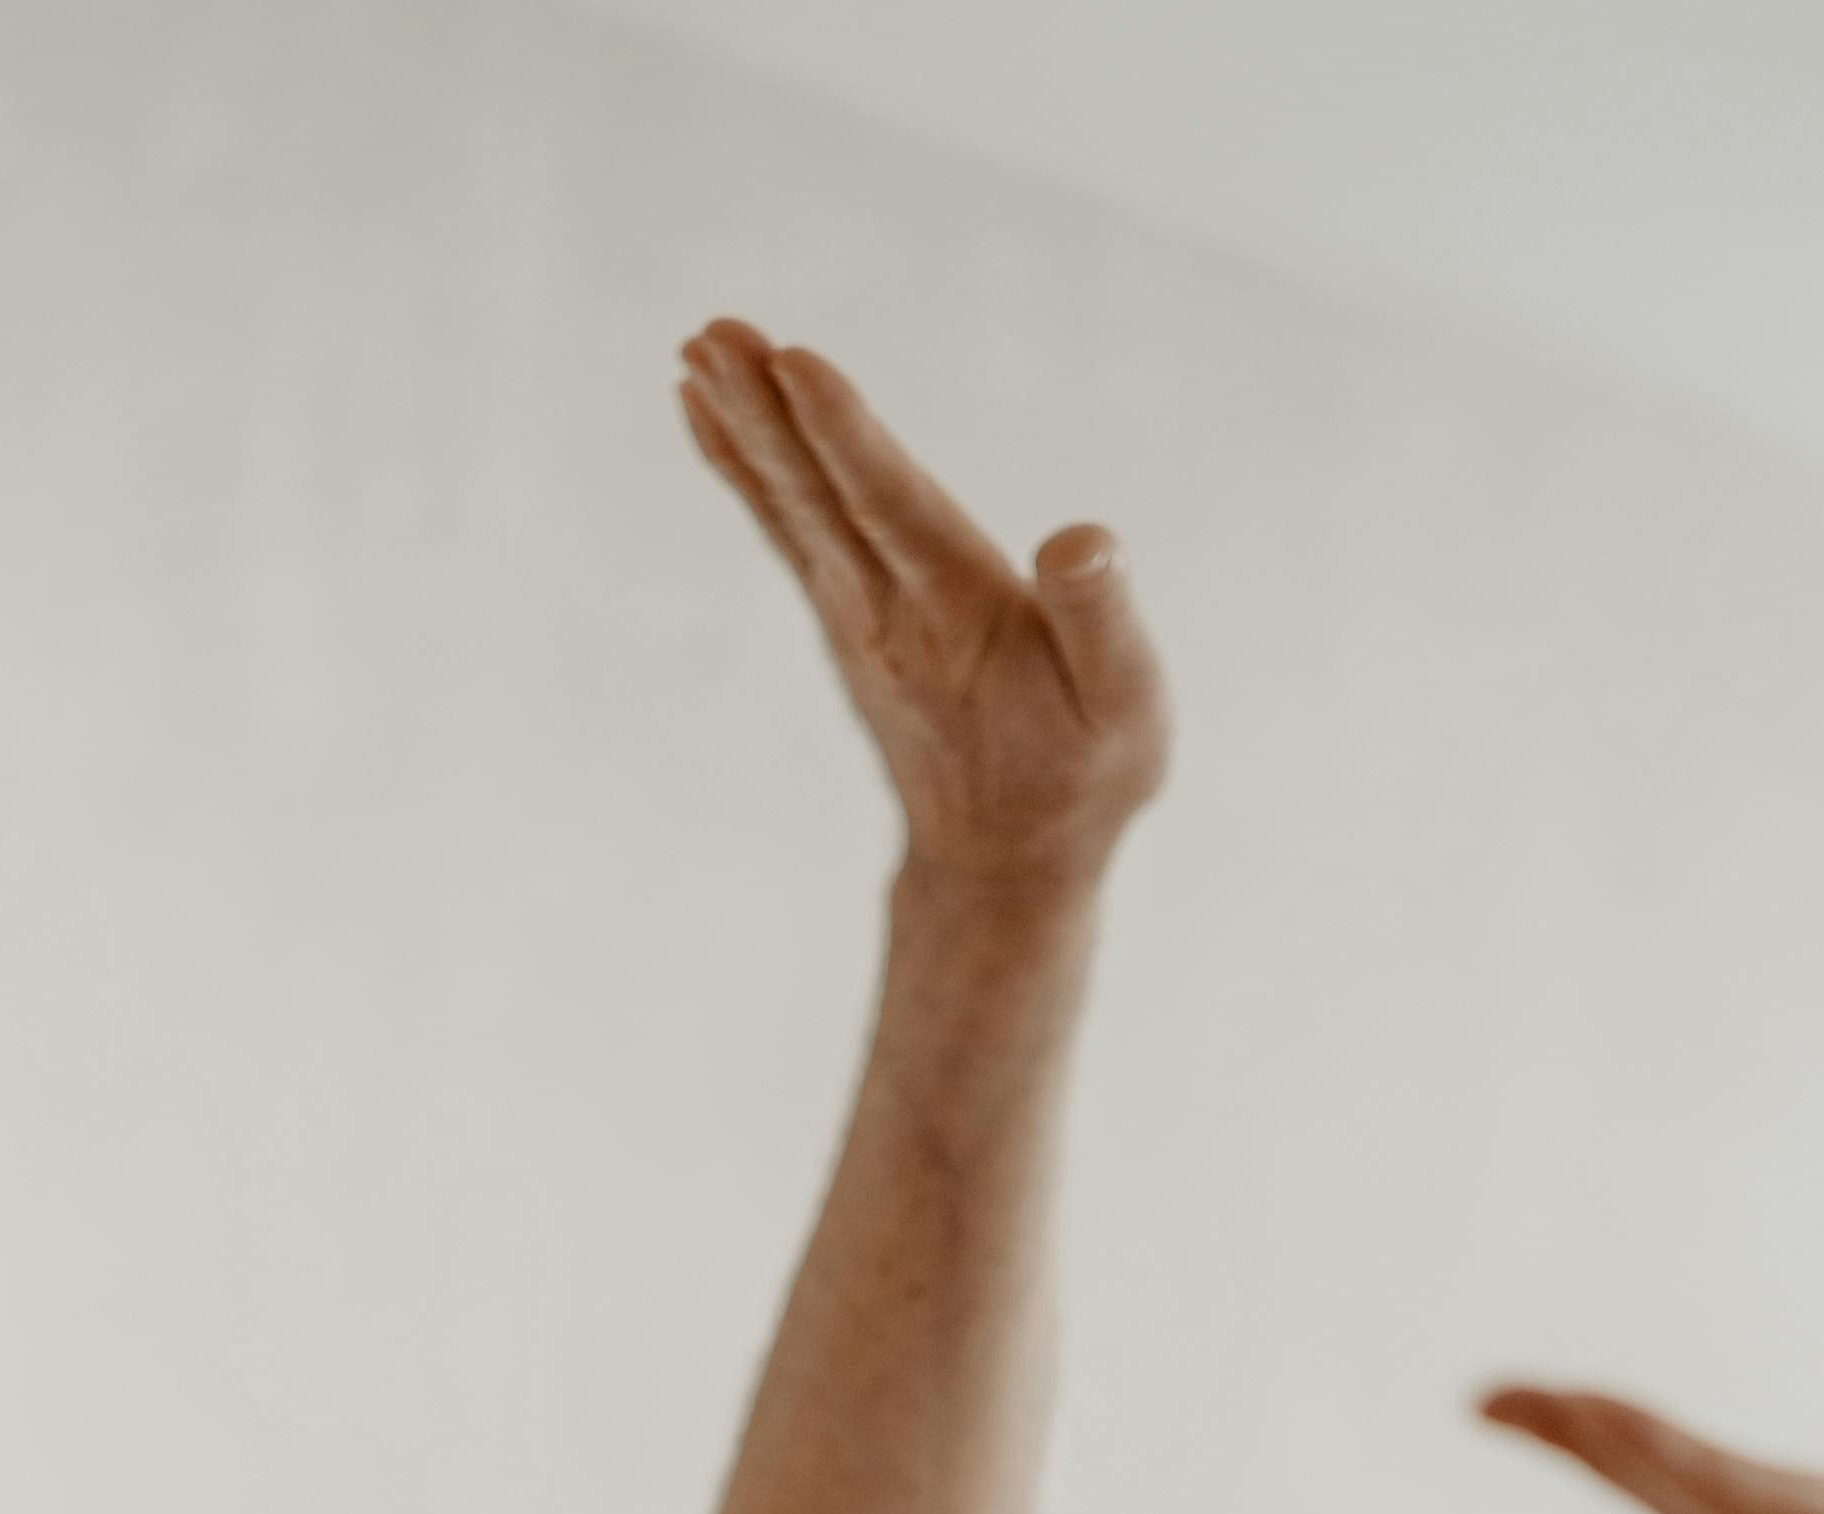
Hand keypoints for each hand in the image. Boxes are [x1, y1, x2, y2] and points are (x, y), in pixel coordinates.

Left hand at [681, 317, 1167, 915]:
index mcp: (957, 613)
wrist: (1002, 866)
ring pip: (791, 505)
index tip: (790, 364)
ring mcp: (856, 616)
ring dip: (742, 425)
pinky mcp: (846, 618)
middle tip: (712, 337)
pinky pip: (787, 527)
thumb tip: (1078, 542)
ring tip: (698, 349)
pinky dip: (746, 468)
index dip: (842, 436)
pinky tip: (708, 412)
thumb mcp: (1125, 706)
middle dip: (765, 412)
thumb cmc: (1080, 778)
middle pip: (817, 496)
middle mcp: (888, 610)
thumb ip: (1100, 619)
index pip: (891, 508)